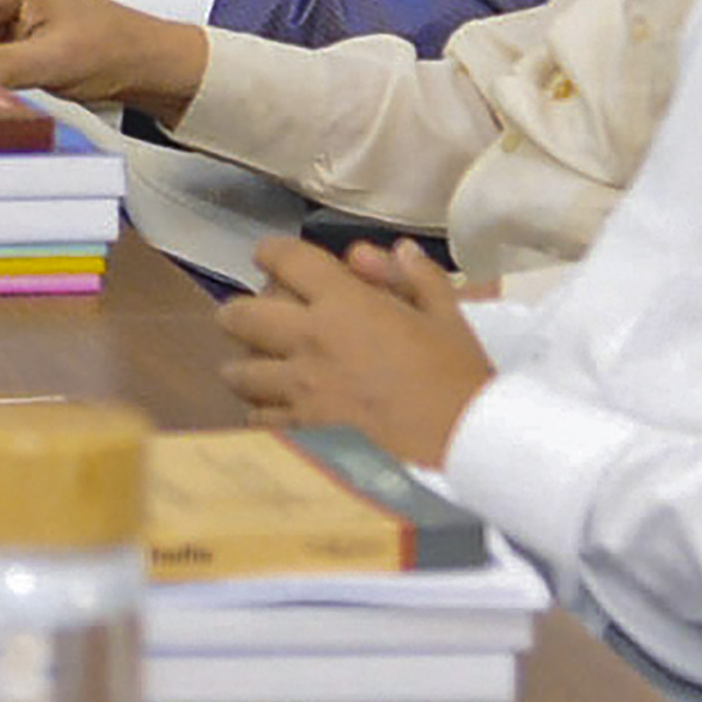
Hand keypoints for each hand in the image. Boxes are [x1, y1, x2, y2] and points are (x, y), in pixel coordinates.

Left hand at [217, 238, 492, 463]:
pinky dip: (263, 414)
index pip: (285, 259)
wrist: (463, 451)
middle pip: (240, 314)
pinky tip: (280, 416)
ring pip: (238, 371)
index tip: (270, 258)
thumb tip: (388, 250)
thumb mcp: (449, 319)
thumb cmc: (460, 382)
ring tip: (261, 372)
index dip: (272, 252)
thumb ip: (415, 278)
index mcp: (345, 304)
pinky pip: (257, 418)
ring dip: (247, 367)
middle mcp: (309, 340)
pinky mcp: (298, 432)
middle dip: (240, 312)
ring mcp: (298, 389)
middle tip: (254, 319)